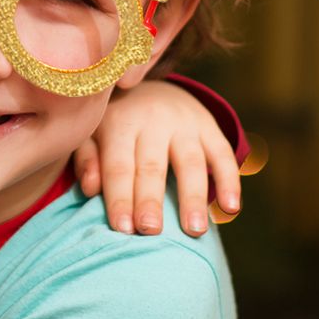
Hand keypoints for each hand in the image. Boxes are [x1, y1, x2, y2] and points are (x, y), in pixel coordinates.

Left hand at [74, 81, 241, 237]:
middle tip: (150, 231)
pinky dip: (229, 181)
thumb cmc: (113, 122)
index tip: (122, 229)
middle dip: (151, 200)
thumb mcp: (92, 133)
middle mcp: (152, 119)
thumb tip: (91, 189)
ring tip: (194, 231)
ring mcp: (184, 122)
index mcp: (119, 122)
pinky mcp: (210, 126)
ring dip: (193, 197)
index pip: (118, 165)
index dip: (119, 198)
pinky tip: (231, 210)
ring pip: (190, 162)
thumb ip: (87, 160)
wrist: (150, 86)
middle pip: (152, 165)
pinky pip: (223, 154)